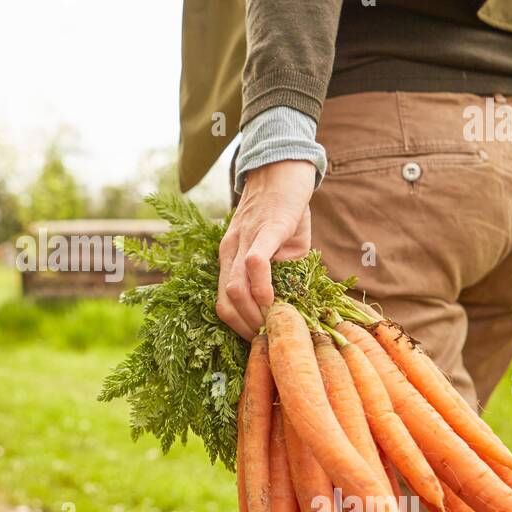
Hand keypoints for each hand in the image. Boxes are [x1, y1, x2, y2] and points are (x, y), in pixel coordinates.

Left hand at [216, 160, 314, 339]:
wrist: (284, 169)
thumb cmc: (284, 211)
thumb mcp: (278, 249)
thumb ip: (279, 274)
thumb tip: (287, 306)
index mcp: (229, 259)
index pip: (223, 304)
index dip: (240, 329)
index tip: (262, 341)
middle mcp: (229, 252)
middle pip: (224, 304)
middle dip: (247, 330)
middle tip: (270, 341)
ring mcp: (243, 241)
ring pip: (234, 289)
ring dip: (255, 315)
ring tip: (276, 325)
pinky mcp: (265, 230)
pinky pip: (255, 264)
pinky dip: (262, 289)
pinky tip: (276, 301)